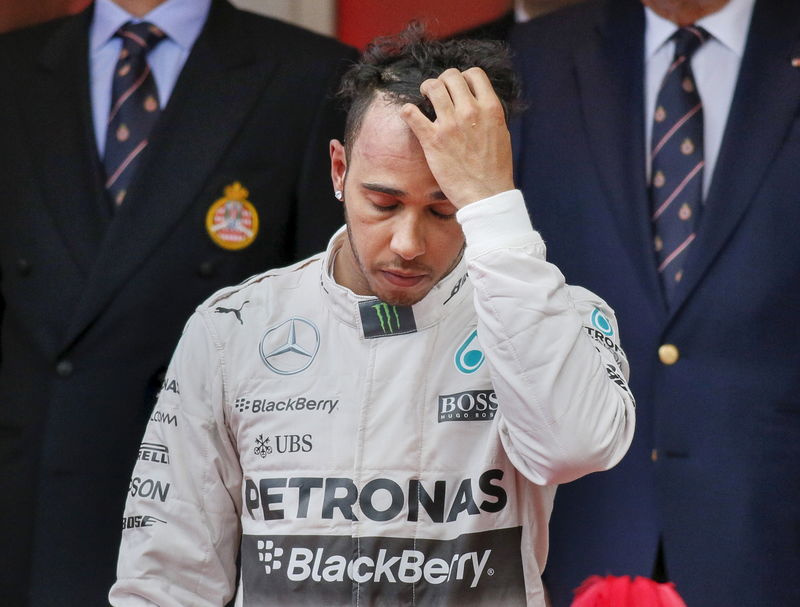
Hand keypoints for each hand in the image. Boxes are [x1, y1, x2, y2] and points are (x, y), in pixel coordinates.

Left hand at [400, 67, 514, 208]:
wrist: (486, 195)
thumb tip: (477, 103)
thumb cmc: (495, 168)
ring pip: (432, 86)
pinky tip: (409, 115)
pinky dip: (407, 111)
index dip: (464, 77)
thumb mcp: (501, 133)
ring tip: (424, 99)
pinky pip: (411, 113)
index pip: (475, 74)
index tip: (458, 89)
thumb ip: (488, 115)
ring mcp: (450, 125)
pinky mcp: (432, 140)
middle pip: (451, 76)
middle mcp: (470, 112)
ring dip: (426, 89)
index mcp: (490, 108)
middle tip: (438, 93)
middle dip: (443, 81)